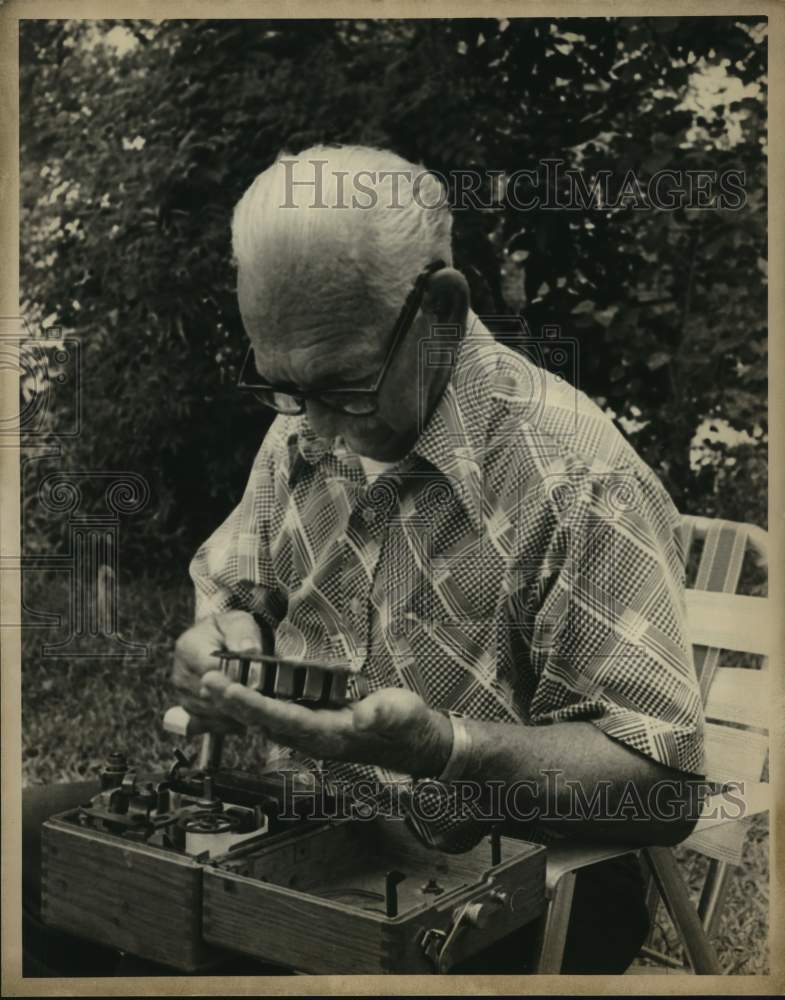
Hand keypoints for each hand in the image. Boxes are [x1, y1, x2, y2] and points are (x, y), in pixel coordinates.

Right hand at [171, 610, 262, 734]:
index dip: (234, 679)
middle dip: (235, 700)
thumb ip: (243, 633)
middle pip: (209, 696)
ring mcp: (183, 695)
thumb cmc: (231, 629)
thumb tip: (249, 649)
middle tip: (262, 703)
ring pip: (210, 713)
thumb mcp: (239, 622)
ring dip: (233, 714)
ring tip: (259, 712)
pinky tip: (248, 718)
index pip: (210, 670)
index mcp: (188, 648)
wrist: (218, 641)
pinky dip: (229, 724)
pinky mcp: (191, 710)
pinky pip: (210, 724)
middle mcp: (180, 674)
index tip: (257, 683)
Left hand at [200, 672, 453, 777]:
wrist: (417, 744)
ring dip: (239, 705)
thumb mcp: (402, 715)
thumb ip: (383, 714)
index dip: (253, 705)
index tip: (227, 691)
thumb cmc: (408, 727)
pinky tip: (240, 695)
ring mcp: (313, 734)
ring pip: (267, 720)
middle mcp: (315, 739)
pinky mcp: (316, 726)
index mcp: (330, 735)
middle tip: (204, 681)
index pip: (283, 719)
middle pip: (265, 720)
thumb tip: (363, 715)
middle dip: (233, 703)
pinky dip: (255, 705)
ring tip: (211, 685)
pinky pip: (277, 717)